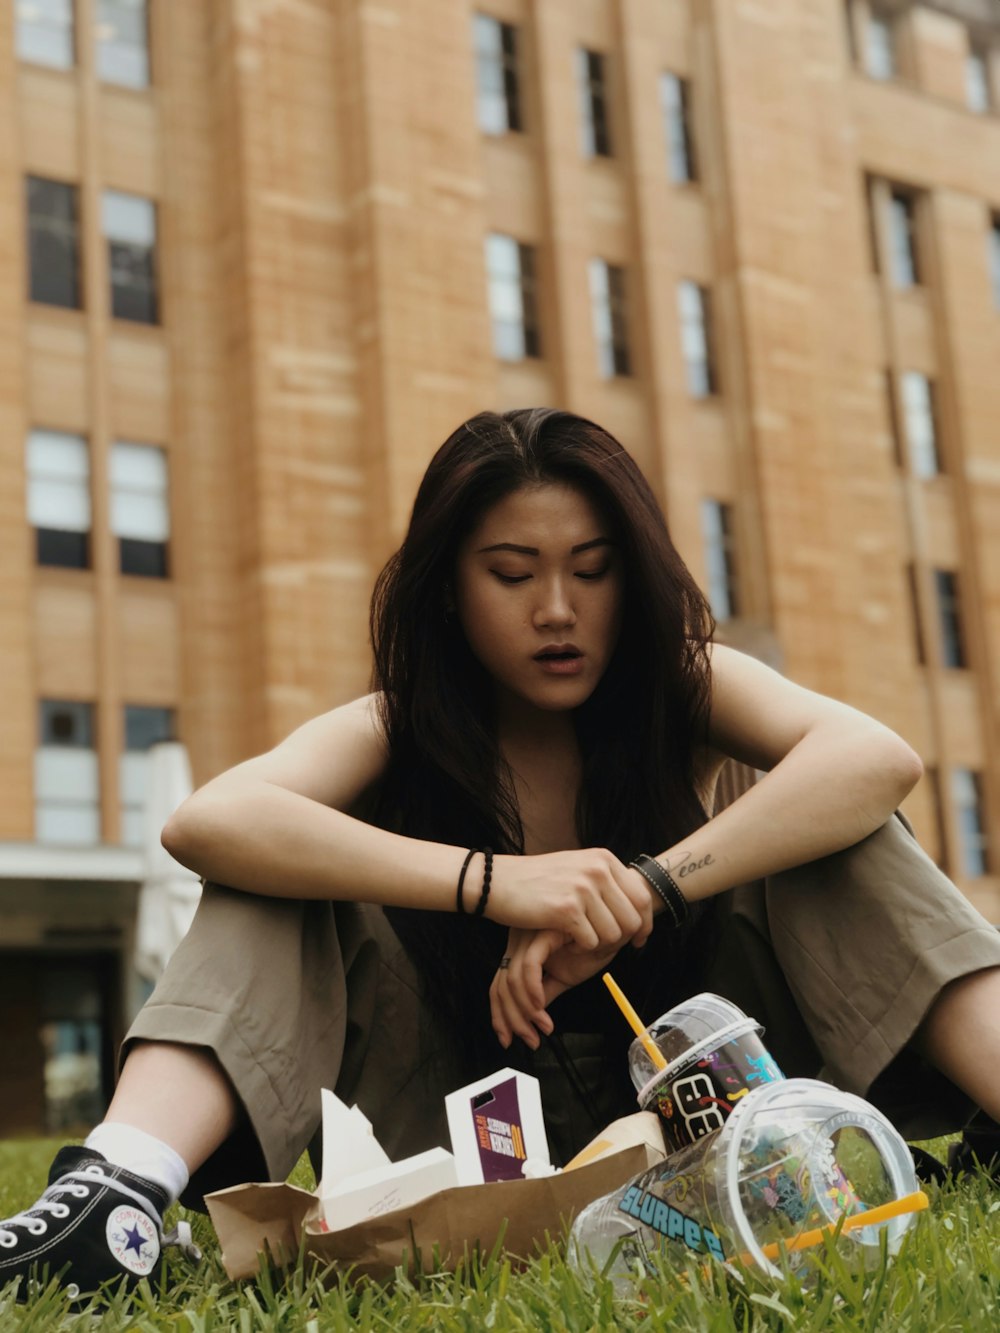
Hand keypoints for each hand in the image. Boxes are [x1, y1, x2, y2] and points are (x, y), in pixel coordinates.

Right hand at [485, 850, 654, 952]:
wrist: (496, 882)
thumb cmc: (536, 881)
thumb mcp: (576, 869)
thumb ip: (605, 882)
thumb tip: (640, 907)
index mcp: (603, 859)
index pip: (642, 897)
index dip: (644, 924)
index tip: (639, 941)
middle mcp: (597, 870)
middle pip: (632, 920)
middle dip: (621, 940)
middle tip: (603, 946)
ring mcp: (583, 888)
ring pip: (614, 935)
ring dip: (598, 946)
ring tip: (579, 941)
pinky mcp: (567, 910)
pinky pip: (591, 943)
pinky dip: (580, 949)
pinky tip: (566, 943)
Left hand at [489, 926, 635, 1050]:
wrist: (617, 924)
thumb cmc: (593, 945)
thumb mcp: (566, 974)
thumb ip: (545, 991)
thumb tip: (529, 1018)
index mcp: (520, 949)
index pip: (498, 986)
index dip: (500, 1016)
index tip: (509, 1039)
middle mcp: (518, 940)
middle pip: (499, 987)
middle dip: (511, 1020)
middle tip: (530, 1041)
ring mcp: (529, 935)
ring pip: (512, 981)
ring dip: (525, 1013)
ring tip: (543, 1027)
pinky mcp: (544, 931)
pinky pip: (530, 966)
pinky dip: (532, 992)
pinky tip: (542, 1008)